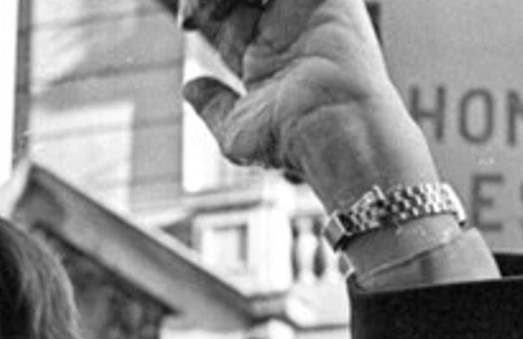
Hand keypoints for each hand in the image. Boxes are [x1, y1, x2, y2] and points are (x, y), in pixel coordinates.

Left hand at [180, 0, 493, 287]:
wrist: (334, 131)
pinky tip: (227, 4)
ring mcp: (306, 10)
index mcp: (270, 54)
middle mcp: (289, 29)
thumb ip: (213, 106)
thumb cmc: (293, 140)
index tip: (188, 24)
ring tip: (205, 10)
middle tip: (193, 17)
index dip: (204, 8)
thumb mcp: (237, 128)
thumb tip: (190, 89)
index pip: (230, 14)